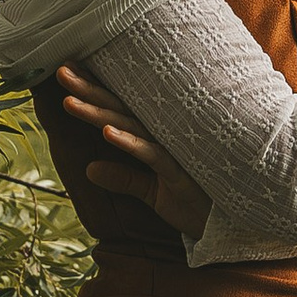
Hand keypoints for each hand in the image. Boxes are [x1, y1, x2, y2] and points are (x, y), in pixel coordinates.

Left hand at [55, 65, 213, 238]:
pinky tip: (107, 132)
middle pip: (119, 108)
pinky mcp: (180, 171)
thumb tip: (89, 169)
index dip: (93, 90)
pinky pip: (151, 153)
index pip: (118, 109)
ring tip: (69, 99)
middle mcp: (163, 136)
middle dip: (89, 89)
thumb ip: (124, 178)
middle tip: (61, 70)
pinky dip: (129, 142)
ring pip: (130, 125)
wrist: (236, 225)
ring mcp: (173, 150)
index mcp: (156, 138)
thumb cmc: (200, 203)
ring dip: (99, 112)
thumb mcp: (154, 193)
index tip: (66, 71)